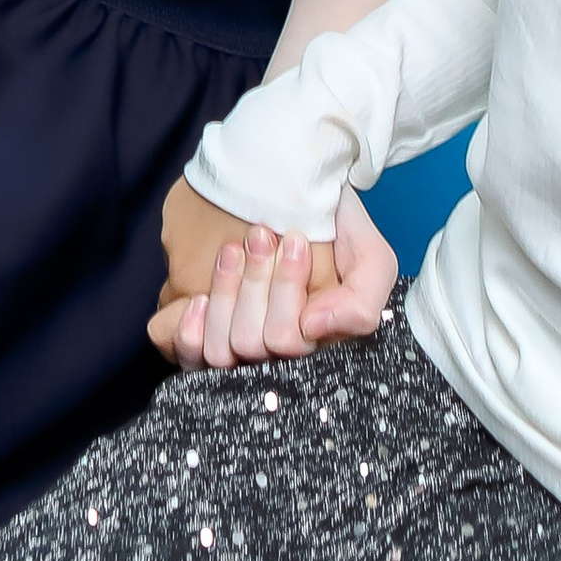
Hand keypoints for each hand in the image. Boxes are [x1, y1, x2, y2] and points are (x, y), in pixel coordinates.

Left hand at [151, 186, 396, 364]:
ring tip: (233, 250)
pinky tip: (199, 296)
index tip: (293, 240)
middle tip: (260, 236)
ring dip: (224, 294)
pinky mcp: (207, 342)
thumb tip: (312, 327)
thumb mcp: (372, 263)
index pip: (290, 341)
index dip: (285, 290)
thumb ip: (359, 303)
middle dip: (255, 283)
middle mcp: (278, 358)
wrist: (305, 202)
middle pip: (252, 344)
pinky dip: (190, 329)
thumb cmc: (341, 235)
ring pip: (221, 350)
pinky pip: (188, 356)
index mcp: (318, 347)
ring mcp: (241, 352)